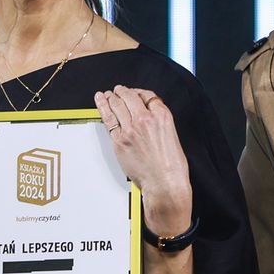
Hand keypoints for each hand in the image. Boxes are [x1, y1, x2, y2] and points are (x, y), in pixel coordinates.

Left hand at [97, 86, 191, 234]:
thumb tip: (149, 121)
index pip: (148, 96)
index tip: (135, 94)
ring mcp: (130, 130)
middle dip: (122, 92)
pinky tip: (100, 102)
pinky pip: (108, 119)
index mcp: (163, 117)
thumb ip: (160, 125)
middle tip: (118, 90)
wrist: (165, 183)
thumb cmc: (172, 167)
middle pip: (130, 97)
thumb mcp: (173, 137)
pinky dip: (103, 107)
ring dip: (111, 97)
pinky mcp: (119, 141)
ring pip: (117, 105)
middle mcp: (146, 120)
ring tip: (107, 94)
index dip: (139, 93)